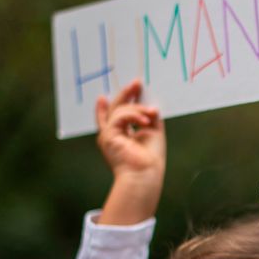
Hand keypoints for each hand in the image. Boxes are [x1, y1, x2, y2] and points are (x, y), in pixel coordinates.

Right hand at [95, 79, 165, 224]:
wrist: (144, 175)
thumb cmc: (150, 159)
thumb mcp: (153, 132)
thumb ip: (149, 117)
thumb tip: (150, 105)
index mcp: (121, 137)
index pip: (111, 118)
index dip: (107, 106)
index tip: (105, 95)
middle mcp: (112, 136)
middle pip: (115, 109)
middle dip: (126, 94)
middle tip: (136, 83)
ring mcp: (108, 135)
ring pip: (120, 110)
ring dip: (139, 109)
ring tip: (152, 114)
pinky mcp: (108, 135)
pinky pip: (121, 116)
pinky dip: (135, 115)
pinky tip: (146, 121)